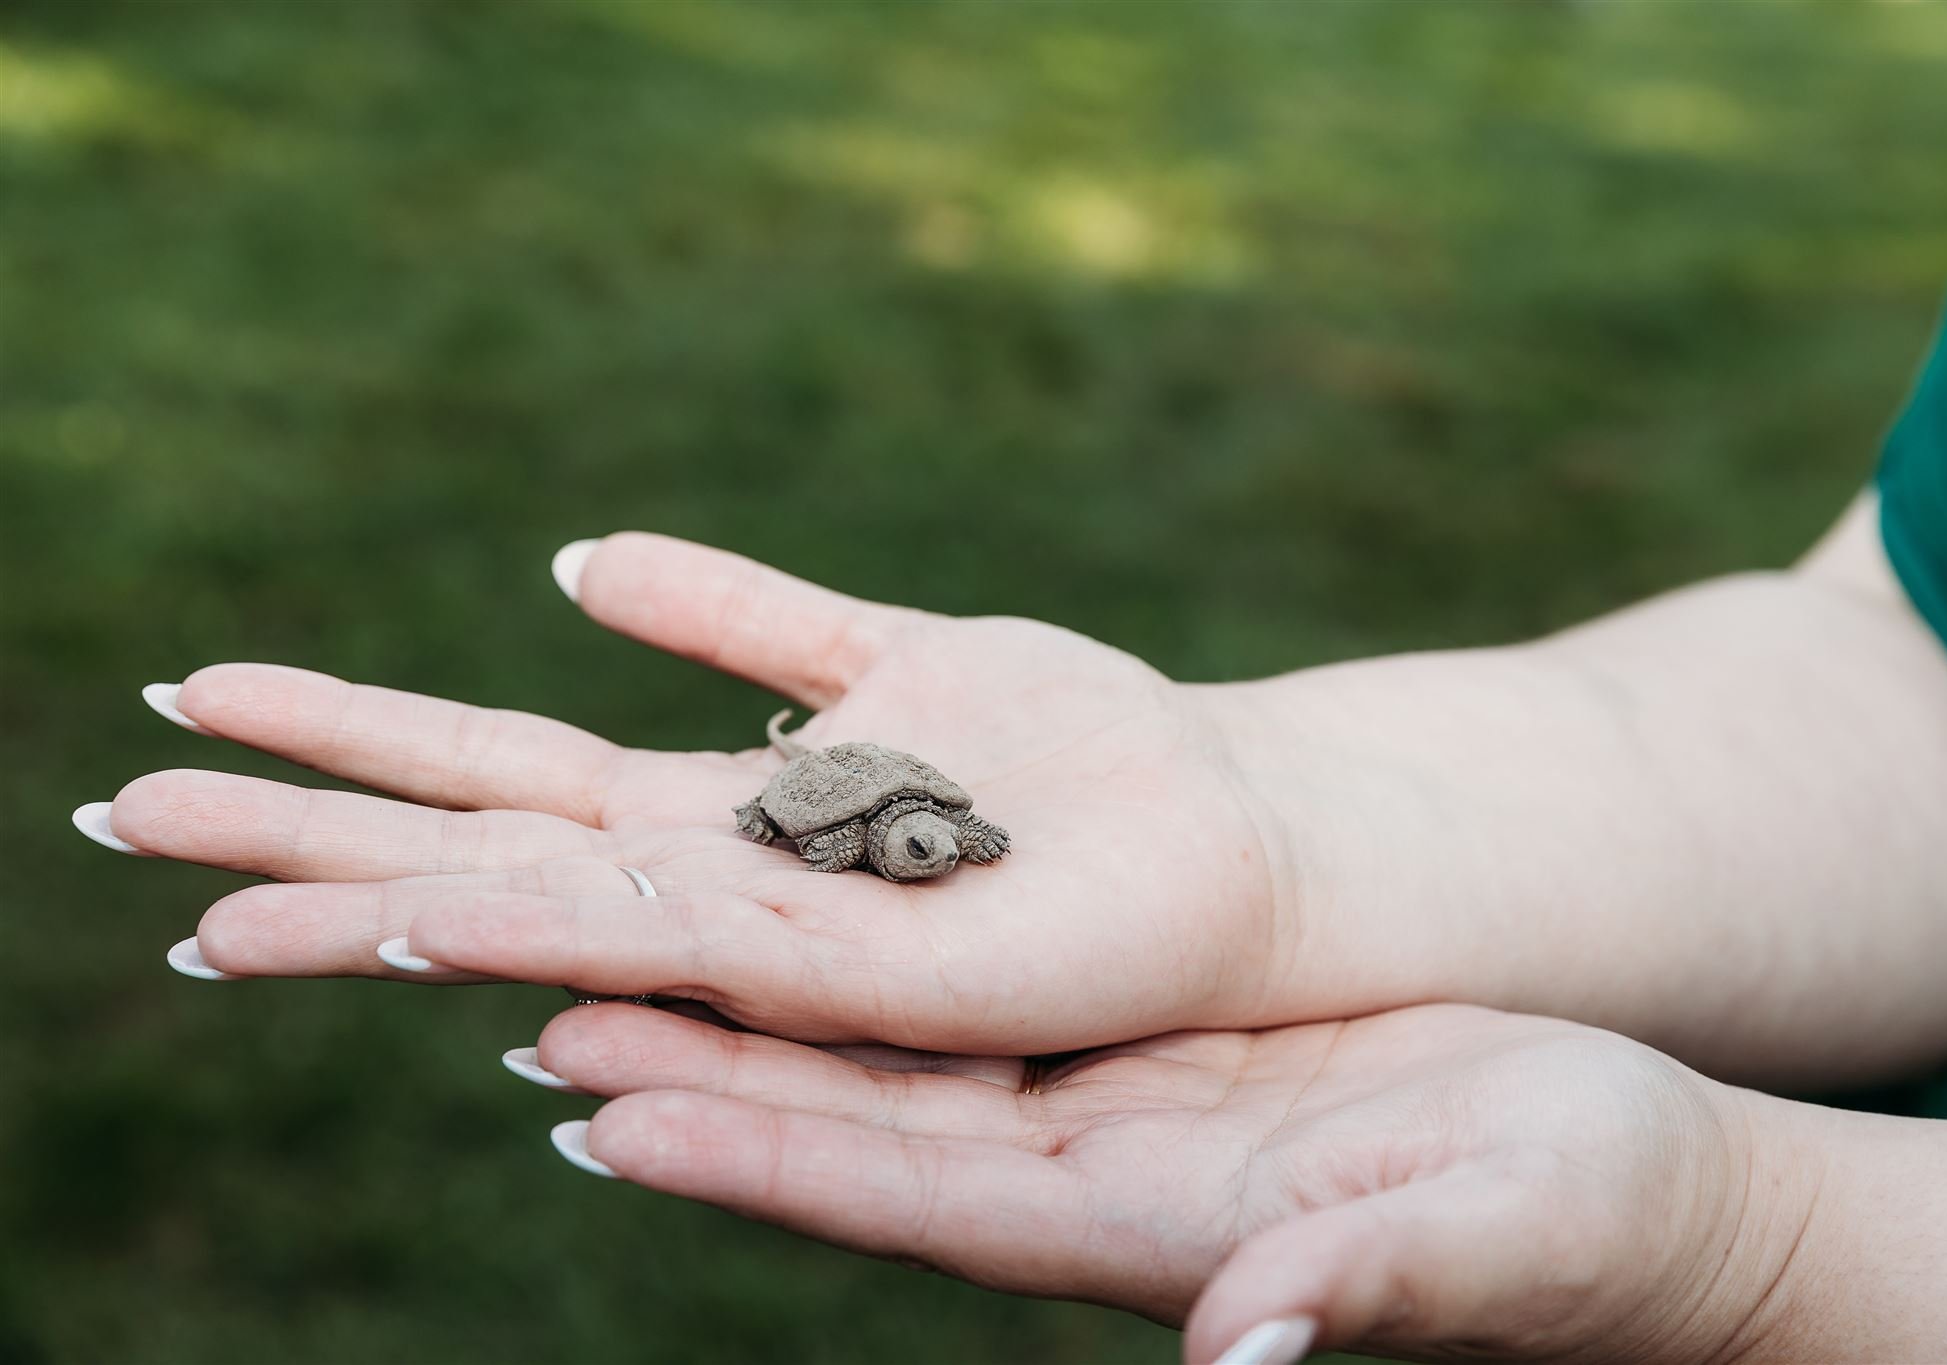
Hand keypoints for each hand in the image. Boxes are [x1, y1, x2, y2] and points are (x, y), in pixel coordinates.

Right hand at [101, 532, 1290, 1049]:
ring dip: (397, 916)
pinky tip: (474, 936)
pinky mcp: (896, 974)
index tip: (194, 715)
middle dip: (309, 838)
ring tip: (227, 910)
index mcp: (718, 821)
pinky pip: (722, 949)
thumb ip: (734, 617)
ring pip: (564, 925)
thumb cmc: (1064, 764)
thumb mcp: (871, 659)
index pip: (496, 784)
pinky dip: (593, 941)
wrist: (1227, 838)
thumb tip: (569, 563)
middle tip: (123, 810)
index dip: (344, 748)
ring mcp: (796, 941)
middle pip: (485, 855)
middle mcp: (730, 890)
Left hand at [522, 1002, 1803, 1364]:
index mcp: (1153, 1233)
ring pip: (901, 1052)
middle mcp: (1098, 1179)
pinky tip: (808, 897)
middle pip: (859, 1121)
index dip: (759, 1159)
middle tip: (526, 997)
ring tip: (605, 943)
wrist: (1636, 1188)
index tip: (609, 1110)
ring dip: (758, 1002)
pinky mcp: (1157, 1056)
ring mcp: (1120, 1113)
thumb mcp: (1498, 1236)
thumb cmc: (1593, 1217)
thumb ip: (1371, 1286)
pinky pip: (989, 997)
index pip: (914, 1200)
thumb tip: (1249, 1352)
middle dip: (698, 1067)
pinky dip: (882, 955)